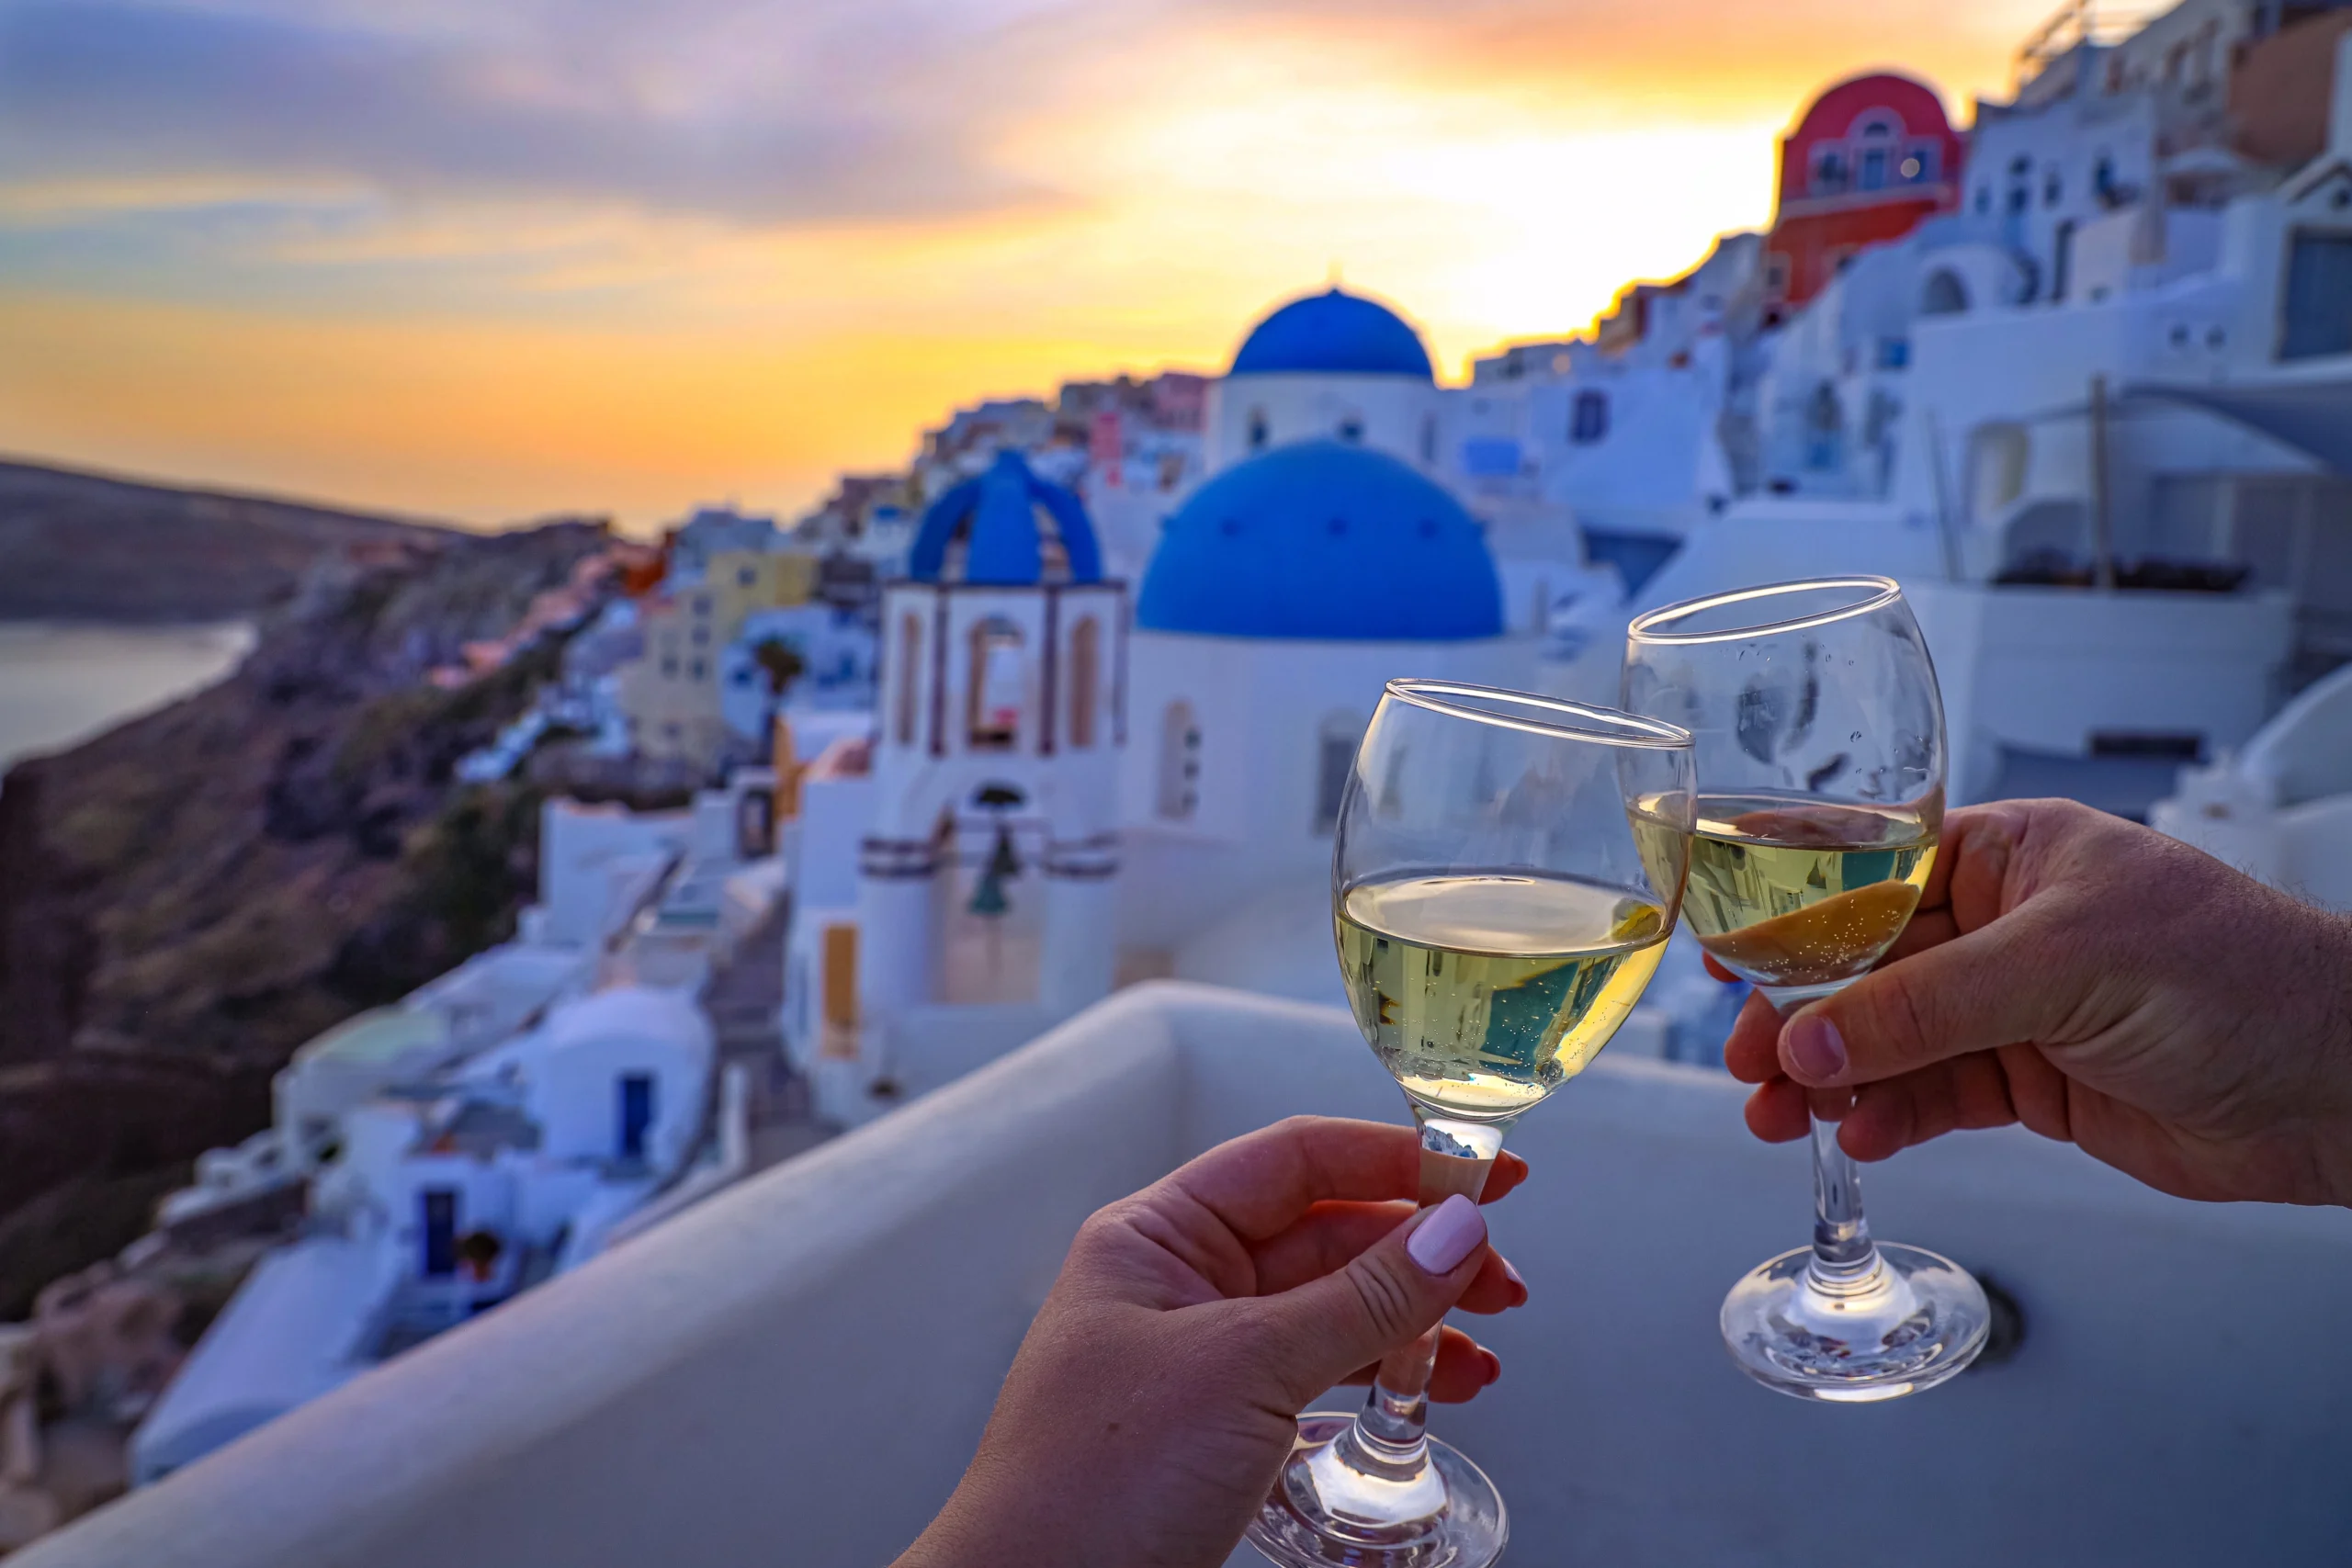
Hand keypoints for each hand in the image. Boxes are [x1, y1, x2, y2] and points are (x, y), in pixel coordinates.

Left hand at [893, 1116, 1528, 1567]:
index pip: (1294, 1160)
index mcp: (1157, 1236)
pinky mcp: (1224, 1423)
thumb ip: (1361, 1299)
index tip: (1485, 1168)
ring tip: (1482, 1348)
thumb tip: (1454, 1230)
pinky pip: (1320, 1369)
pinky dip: (1385, 1372)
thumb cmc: (1092, 1484)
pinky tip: (1438, 1387)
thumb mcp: (1244, 1370)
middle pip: (1325, 1232)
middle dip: (1419, 1249)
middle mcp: (1179, 1282)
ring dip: (1415, 1318)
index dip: (1396, 1156)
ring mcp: (1203, 1355)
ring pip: (1332, 1306)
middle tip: (1500, 1276)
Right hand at [1724, 797, 2351, 1206]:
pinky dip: (1888, 1118)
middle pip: (1861, 965)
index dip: (1788, 907)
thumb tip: (1809, 1044)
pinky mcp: (2030, 1081)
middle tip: (1747, 1060)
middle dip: (1797, 1014)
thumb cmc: (2238, 977)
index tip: (1723, 947)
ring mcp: (2013, 1007)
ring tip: (1779, 1118)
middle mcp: (2001, 925)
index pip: (1867, 867)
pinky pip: (1931, 1095)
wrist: (2340, 1087)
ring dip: (1829, 1078)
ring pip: (1885, 1039)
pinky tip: (1860, 1138)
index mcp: (2009, 854)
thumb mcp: (2063, 968)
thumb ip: (1926, 1006)